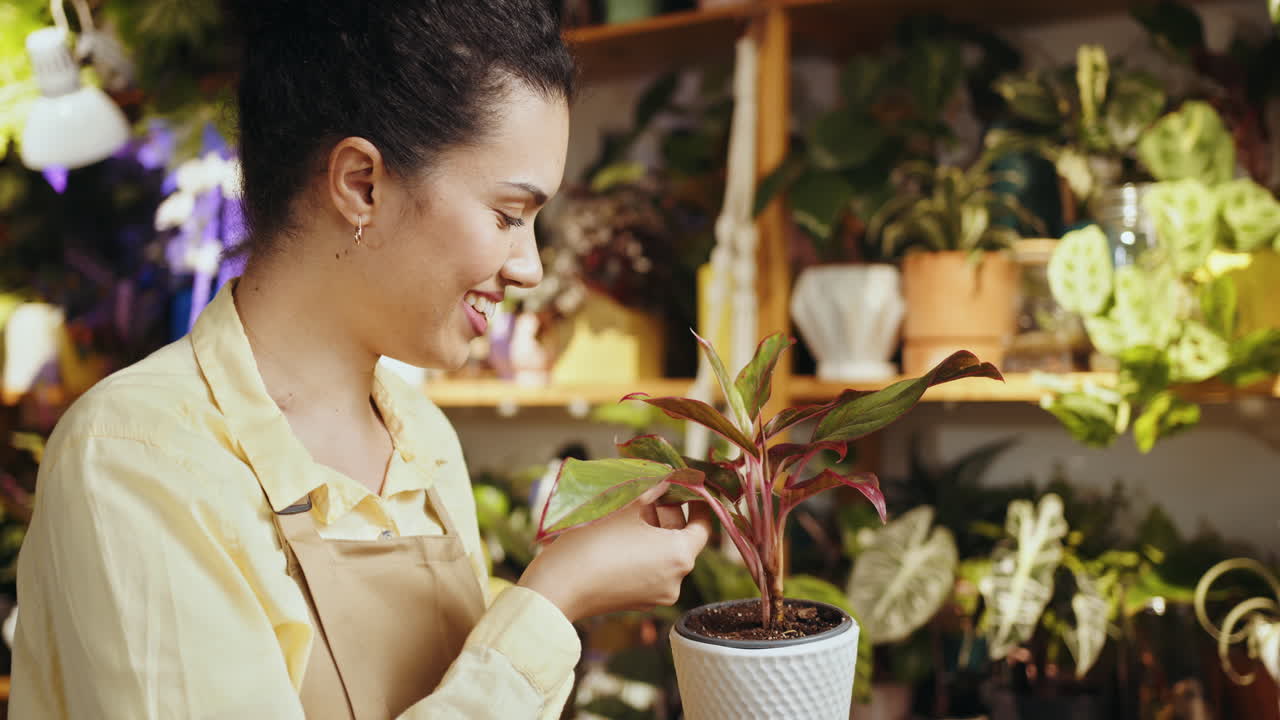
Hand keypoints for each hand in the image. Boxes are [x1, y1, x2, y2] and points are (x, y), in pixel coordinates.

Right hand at [517, 482, 712, 622]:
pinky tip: (622, 535)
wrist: (558, 588)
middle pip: (682, 539)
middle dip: (668, 513)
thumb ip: (653, 490)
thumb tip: (668, 478)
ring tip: (631, 510)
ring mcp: (657, 595)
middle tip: (650, 491)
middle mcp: (676, 580)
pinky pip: (651, 570)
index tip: (689, 487)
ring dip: (654, 531)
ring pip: (665, 554)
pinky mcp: (639, 602)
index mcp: (680, 555)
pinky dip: (644, 551)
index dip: (698, 503)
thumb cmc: (594, 544)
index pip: (704, 526)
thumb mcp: (625, 508)